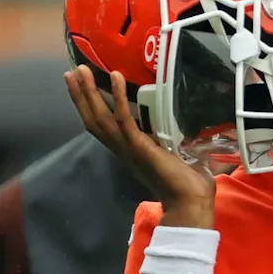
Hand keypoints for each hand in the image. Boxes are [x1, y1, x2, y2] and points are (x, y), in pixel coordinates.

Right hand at [64, 65, 215, 226]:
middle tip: (72, 71)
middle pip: (93, 119)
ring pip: (100, 118)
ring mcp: (129, 148)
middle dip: (81, 95)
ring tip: (80, 71)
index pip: (104, 125)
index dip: (91, 107)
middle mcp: (124, 149)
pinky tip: (116, 77)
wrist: (191, 202)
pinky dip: (119, 97)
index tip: (83, 87)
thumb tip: (200, 129)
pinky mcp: (140, 146)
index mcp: (131, 150)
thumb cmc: (190, 184)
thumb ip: (182, 140)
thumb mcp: (181, 154)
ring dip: (89, 93)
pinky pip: (124, 119)